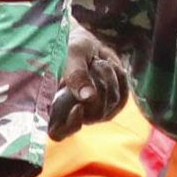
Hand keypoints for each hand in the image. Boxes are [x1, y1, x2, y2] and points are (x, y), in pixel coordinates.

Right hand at [51, 22, 130, 140]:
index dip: (70, 124)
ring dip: (109, 77)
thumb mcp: (70, 55)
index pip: (58, 132)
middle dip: (99, 87)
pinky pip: (123, 96)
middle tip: (93, 65)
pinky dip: (119, 77)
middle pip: (95, 115)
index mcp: (54, 106)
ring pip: (112, 103)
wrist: (84, 44)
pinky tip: (108, 66)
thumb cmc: (69, 47)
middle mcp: (74, 114)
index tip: (78, 106)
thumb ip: (76, 75)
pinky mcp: (112, 104)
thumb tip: (87, 97)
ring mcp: (95, 111)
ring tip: (97, 62)